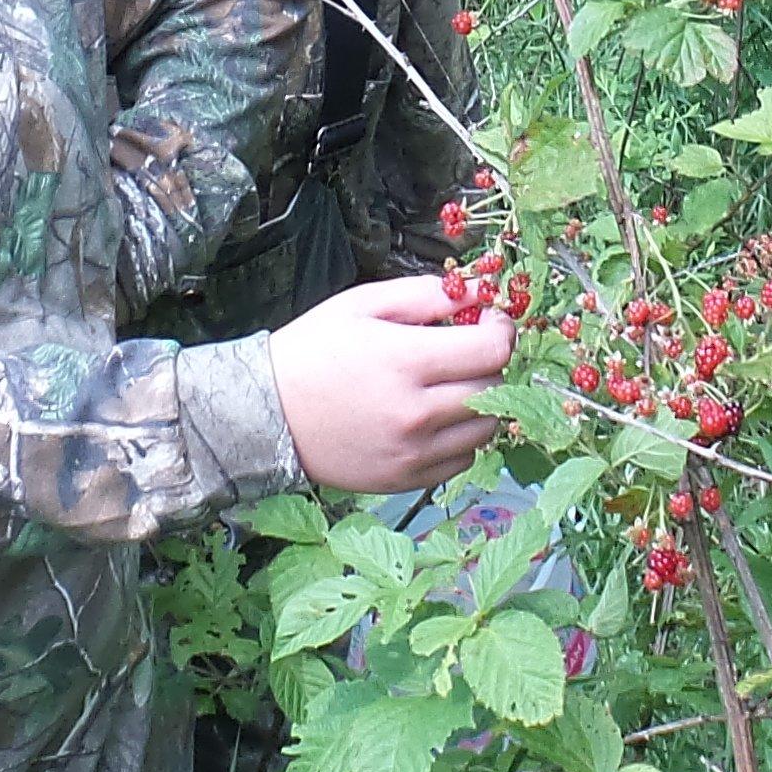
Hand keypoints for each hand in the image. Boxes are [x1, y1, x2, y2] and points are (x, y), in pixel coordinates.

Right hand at [271, 274, 514, 493]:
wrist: (268, 414)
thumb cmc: (313, 352)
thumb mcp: (363, 304)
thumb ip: (426, 294)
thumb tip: (481, 290)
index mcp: (405, 362)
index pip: (492, 350)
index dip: (502, 330)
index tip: (492, 322)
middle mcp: (415, 413)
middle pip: (494, 389)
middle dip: (490, 364)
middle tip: (467, 351)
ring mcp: (412, 453)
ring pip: (485, 429)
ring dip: (480, 403)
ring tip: (450, 386)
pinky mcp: (406, 480)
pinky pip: (463, 460)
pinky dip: (460, 438)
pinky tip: (434, 419)